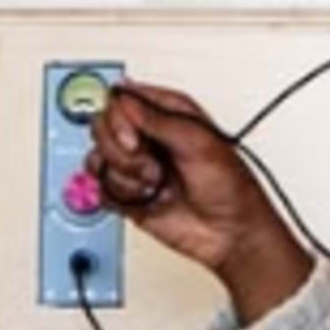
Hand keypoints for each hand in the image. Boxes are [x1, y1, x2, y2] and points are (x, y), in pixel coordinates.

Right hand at [87, 84, 310, 321]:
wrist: (230, 232)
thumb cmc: (229, 184)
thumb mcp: (199, 142)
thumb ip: (159, 119)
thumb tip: (124, 97)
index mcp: (167, 112)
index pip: (122, 97)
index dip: (119, 115)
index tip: (134, 137)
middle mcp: (148, 135)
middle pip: (102, 125)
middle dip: (121, 149)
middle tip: (148, 163)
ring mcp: (137, 165)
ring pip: (99, 156)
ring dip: (125, 175)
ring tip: (154, 183)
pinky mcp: (128, 194)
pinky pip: (100, 187)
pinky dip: (118, 194)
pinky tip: (143, 196)